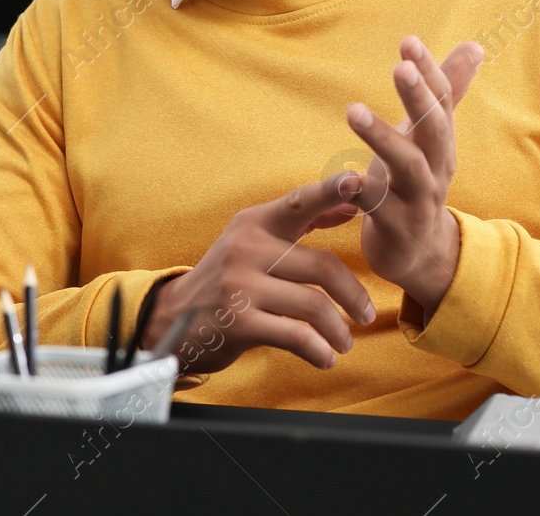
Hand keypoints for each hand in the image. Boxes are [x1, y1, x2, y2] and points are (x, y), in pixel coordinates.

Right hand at [140, 173, 375, 373]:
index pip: (298, 202)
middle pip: (321, 266)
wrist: (173, 317)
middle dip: (354, 295)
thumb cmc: (228, 278)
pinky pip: (296, 337)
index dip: (330, 191)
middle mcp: (246, 248)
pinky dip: (319, 352)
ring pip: (314, 305)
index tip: (358, 181)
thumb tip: (352, 203)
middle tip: (367, 314)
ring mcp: (240, 285)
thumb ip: (304, 221)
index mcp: (254, 223)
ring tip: (345, 342)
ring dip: (339, 330)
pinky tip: (325, 358)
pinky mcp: (238, 322)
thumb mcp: (256, 240)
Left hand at [346, 36, 482, 314]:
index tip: (409, 41)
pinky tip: (345, 178)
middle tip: (400, 68)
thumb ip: (449, 91)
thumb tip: (475, 45)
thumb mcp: (432, 137)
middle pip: (434, 130)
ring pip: (407, 167)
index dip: (428, 71)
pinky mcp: (396, 229)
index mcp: (441, 142)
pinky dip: (363, 194)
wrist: (422, 254)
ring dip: (382, 138)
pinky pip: (379, 210)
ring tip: (354, 110)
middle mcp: (436, 168)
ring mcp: (418, 199)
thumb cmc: (417, 183)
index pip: (440, 101)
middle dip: (419, 98)